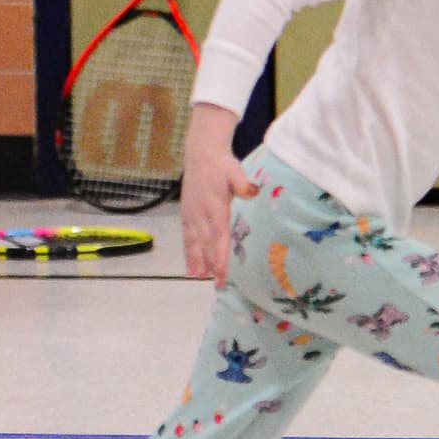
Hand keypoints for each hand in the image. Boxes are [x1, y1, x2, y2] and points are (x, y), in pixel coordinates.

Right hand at [178, 104, 258, 282]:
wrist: (200, 154)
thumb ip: (242, 183)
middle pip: (206, 244)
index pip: (219, 235)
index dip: (220, 255)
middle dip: (212, 264)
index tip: (223, 272)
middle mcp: (201, 214)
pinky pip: (186, 237)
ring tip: (200, 279)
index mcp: (215, 206)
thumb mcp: (234, 171)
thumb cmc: (222, 165)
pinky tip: (190, 267)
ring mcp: (191, 215)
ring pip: (194, 243)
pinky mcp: (186, 215)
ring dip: (197, 261)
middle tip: (218, 284)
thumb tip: (252, 191)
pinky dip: (188, 253)